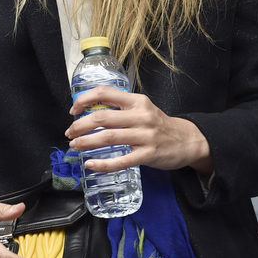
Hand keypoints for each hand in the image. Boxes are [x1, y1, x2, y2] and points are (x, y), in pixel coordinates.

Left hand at [67, 89, 212, 175]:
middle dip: (80, 126)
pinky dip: (103, 164)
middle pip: (102, 117)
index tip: (74, 110)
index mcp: (137, 101)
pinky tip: (91, 164)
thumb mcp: (143, 108)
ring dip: (86, 142)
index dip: (84, 100)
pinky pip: (121, 160)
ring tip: (75, 146)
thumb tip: (90, 112)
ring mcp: (145, 135)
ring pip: (108, 137)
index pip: (104, 93)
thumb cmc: (159, 125)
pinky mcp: (148, 154)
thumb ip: (121, 108)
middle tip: (70, 133)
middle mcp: (141, 115)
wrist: (187, 140)